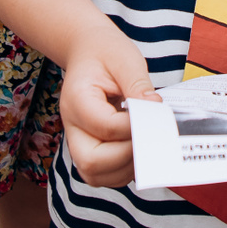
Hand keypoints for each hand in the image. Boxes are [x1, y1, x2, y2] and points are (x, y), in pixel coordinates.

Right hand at [60, 30, 159, 187]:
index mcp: (76, 100)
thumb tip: (154, 109)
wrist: (88, 52)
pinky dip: (123, 170)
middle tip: (150, 137)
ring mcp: (78, 141)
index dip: (134, 126)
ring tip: (146, 143)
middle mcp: (72, 126)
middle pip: (91, 162)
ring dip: (126, 167)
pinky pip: (103, 175)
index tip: (154, 114)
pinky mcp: (88, 150)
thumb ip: (139, 86)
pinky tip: (138, 149)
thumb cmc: (105, 54)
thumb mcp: (125, 60)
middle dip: (127, 156)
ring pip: (95, 175)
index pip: (105, 126)